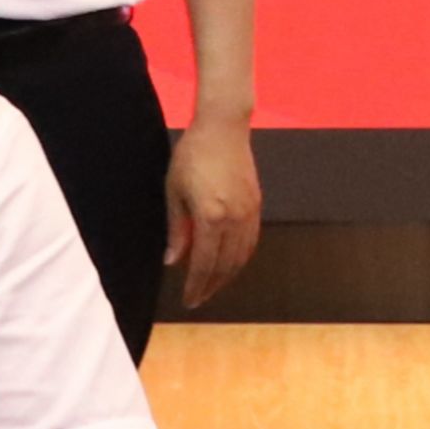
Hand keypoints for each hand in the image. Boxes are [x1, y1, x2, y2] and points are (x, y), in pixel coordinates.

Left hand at [166, 122, 263, 309]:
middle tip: (198, 298)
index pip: (204, 264)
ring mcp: (249, 212)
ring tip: (212, 285)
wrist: (223, 128)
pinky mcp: (256, 205)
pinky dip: (241, 258)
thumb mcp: (174, 192)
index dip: (196, 285)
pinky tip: (230, 263)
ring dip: (227, 276)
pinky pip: (251, 241)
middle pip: (225, 265)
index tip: (188, 300)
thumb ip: (176, 230)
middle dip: (211, 286)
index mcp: (211, 217)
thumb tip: (173, 261)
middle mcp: (234, 219)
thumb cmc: (192, 156)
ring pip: (241, 257)